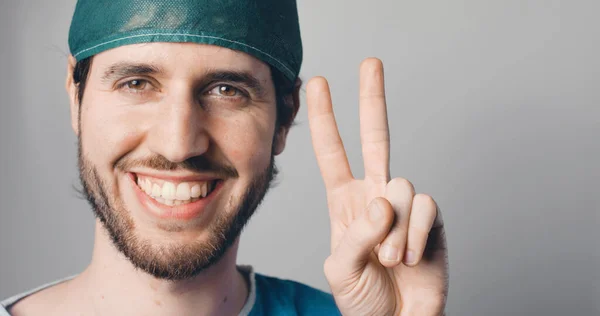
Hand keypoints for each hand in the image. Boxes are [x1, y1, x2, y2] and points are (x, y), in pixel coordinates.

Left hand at [306, 58, 448, 315]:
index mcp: (345, 202)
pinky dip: (416, 235)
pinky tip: (410, 257)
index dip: (323, 119)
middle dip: (371, 100)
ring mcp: (405, 206)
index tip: (317, 84)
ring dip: (394, 229)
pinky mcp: (432, 220)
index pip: (332, 152)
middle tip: (370, 62)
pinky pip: (427, 206)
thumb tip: (382, 202)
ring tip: (391, 258)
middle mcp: (375, 195)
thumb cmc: (363, 298)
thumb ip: (356, 234)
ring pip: (403, 184)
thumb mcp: (342, 269)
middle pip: (375, 137)